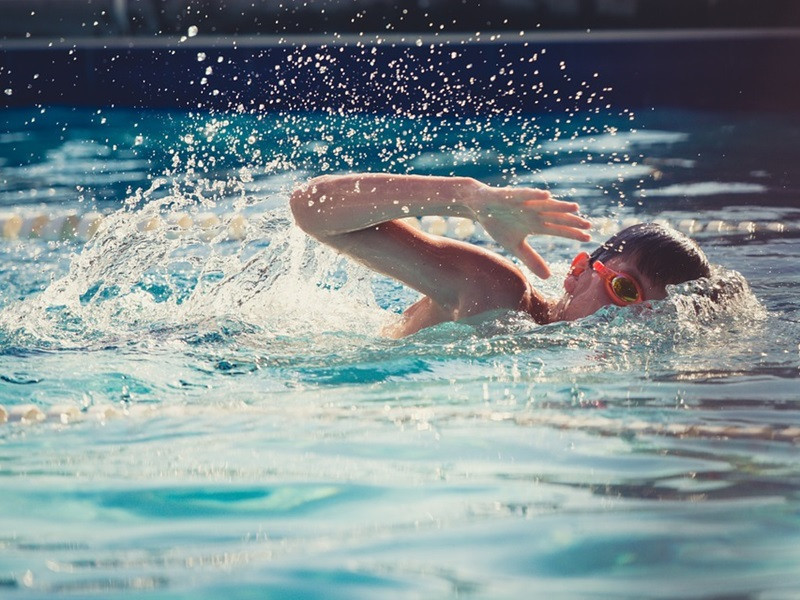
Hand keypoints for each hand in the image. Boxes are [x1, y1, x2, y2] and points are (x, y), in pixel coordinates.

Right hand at [470, 184, 591, 278]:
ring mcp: (524, 203)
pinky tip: (546, 195)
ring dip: (559, 206)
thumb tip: (548, 277)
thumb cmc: (498, 224)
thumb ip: (531, 259)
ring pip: (545, 205)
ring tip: (575, 208)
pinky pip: (524, 194)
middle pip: (556, 217)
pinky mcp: (511, 195)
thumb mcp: (515, 246)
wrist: (479, 207)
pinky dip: (534, 195)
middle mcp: (534, 212)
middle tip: (589, 225)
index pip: (557, 229)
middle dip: (571, 221)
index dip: (572, 233)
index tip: (588, 239)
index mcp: (535, 224)